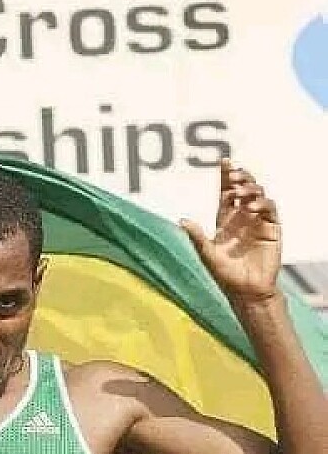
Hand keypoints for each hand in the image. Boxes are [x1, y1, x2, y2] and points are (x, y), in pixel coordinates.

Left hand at [180, 160, 280, 303]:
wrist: (246, 292)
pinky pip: (270, 209)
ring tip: (239, 193)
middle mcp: (242, 218)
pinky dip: (262, 204)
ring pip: (257, 195)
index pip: (226, 193)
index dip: (226, 177)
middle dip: (240, 178)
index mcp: (226, 221)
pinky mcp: (271, 229)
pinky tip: (251, 207)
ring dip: (250, 189)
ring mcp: (258, 222)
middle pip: (243, 189)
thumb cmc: (226, 276)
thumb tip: (181, 220)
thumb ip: (196, 237)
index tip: (224, 162)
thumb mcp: (207, 255)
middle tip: (233, 176)